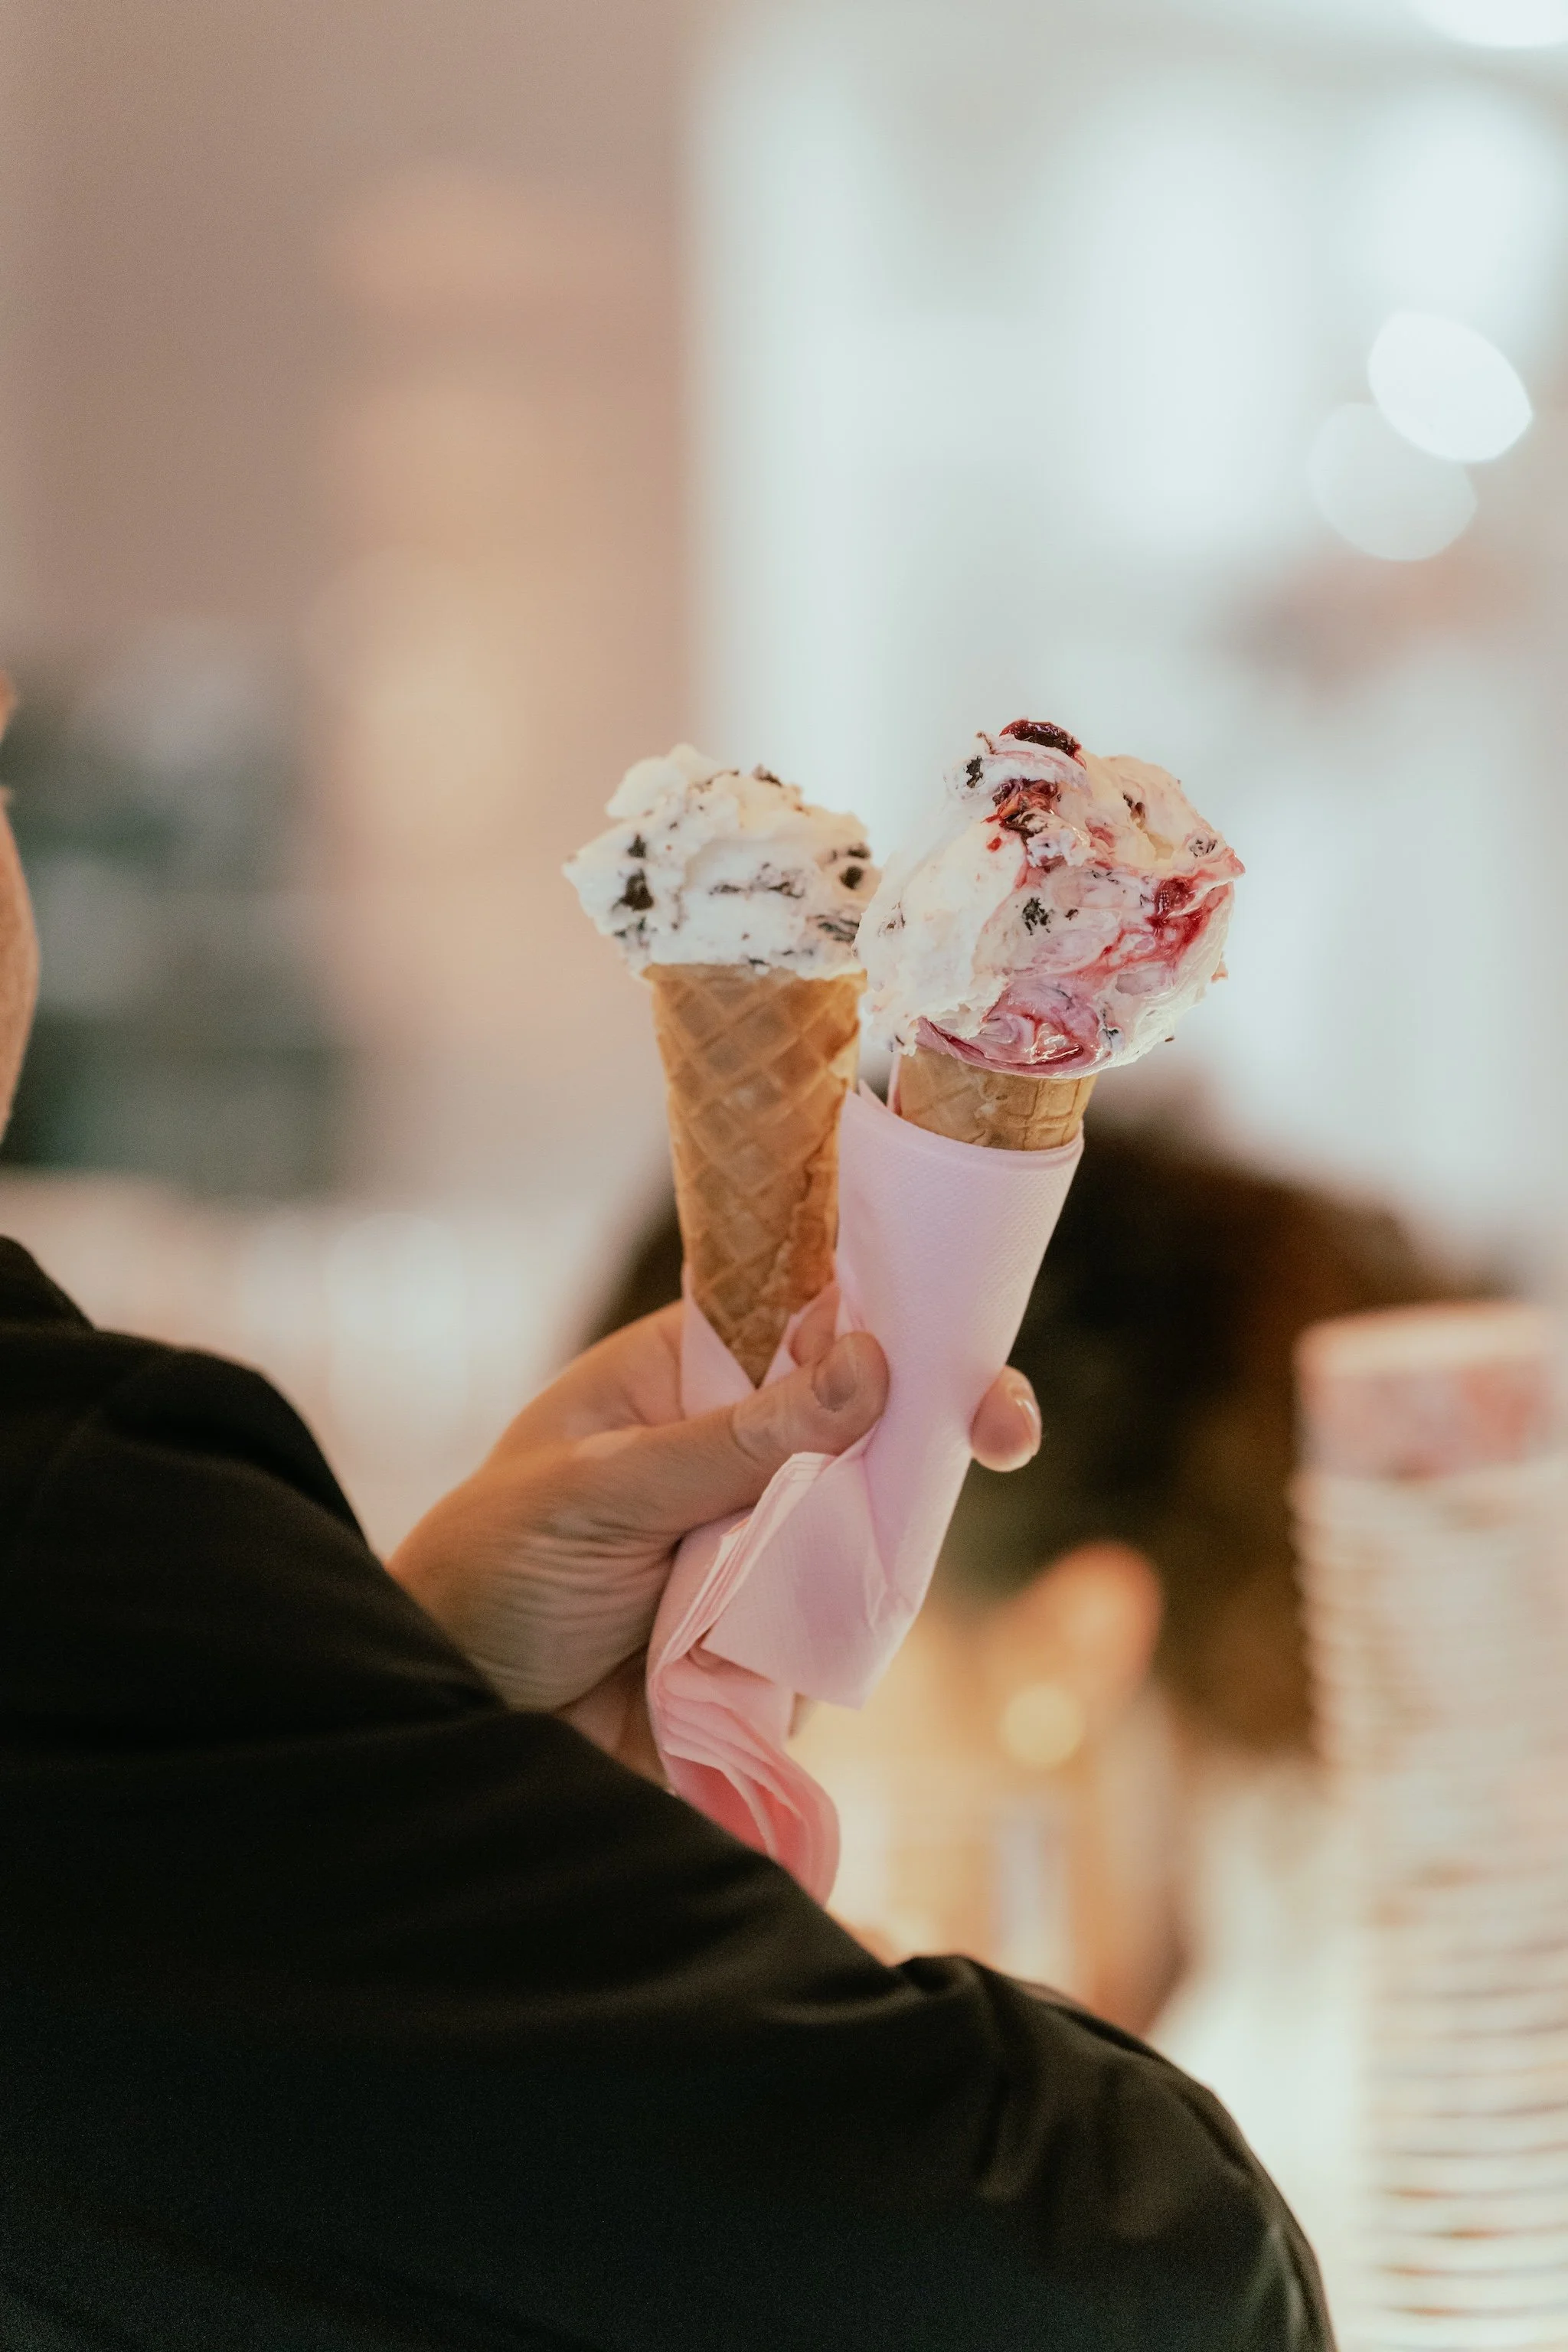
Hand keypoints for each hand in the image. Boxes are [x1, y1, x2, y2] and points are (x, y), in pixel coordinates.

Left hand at [388, 1297, 1041, 1771]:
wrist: (456, 1719)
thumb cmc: (491, 1569)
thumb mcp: (598, 1491)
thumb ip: (732, 1443)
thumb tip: (872, 1365)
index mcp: (689, 1375)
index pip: (812, 1319)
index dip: (897, 1316)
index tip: (963, 1334)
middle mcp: (741, 1451)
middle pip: (871, 1420)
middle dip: (942, 1420)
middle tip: (1003, 1428)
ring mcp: (767, 1546)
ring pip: (874, 1525)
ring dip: (883, 1540)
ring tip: (833, 1561)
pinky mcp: (778, 1640)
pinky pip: (845, 1626)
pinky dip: (840, 1634)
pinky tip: (789, 1649)